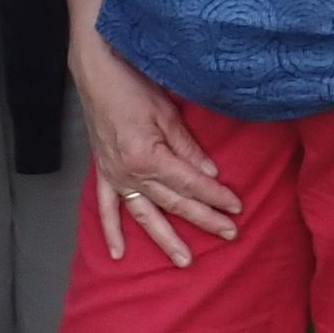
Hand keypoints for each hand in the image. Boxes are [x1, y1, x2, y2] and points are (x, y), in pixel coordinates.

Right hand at [74, 33, 241, 266]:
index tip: (237, 207)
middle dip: (204, 219)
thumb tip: (209, 174)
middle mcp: (130, 173)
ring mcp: (115, 176)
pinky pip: (106, 208)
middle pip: (174, 203)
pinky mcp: (103, 173)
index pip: (190, 184)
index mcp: (148, 157)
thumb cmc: (132, 85)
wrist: (96, 72)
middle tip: (229, 234)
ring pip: (145, 214)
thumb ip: (187, 147)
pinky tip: (118, 253)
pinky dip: (111, 231)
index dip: (215, 196)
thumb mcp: (167, 113)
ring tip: (184, 260)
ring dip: (165, 238)